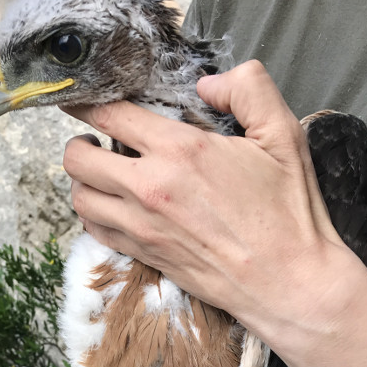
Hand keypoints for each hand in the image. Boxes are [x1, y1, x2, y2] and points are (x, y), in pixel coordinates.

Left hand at [62, 61, 346, 361]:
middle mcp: (150, 188)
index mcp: (181, 151)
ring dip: (82, 180)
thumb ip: (249, 90)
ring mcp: (142, 226)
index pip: (111, 116)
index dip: (88, 103)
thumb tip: (208, 84)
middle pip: (78, 159)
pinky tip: (111, 205)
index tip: (82, 99)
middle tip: (94, 138)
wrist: (287, 282)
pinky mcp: (144, 254)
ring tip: (101, 172)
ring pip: (79, 197)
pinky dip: (93, 213)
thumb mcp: (283, 135)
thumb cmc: (288, 213)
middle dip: (78, 141)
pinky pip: (94, 230)